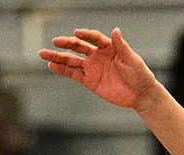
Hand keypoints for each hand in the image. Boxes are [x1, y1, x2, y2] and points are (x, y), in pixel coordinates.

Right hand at [41, 28, 158, 109]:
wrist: (141, 95)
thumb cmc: (140, 75)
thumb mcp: (132, 60)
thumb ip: (122, 47)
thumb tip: (115, 30)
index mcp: (108, 47)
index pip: (94, 38)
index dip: (86, 35)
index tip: (77, 33)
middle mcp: (97, 55)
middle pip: (78, 47)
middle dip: (66, 43)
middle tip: (55, 41)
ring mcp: (92, 68)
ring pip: (72, 60)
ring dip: (58, 57)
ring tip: (43, 54)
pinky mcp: (89, 81)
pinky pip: (74, 74)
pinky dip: (62, 70)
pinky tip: (52, 66)